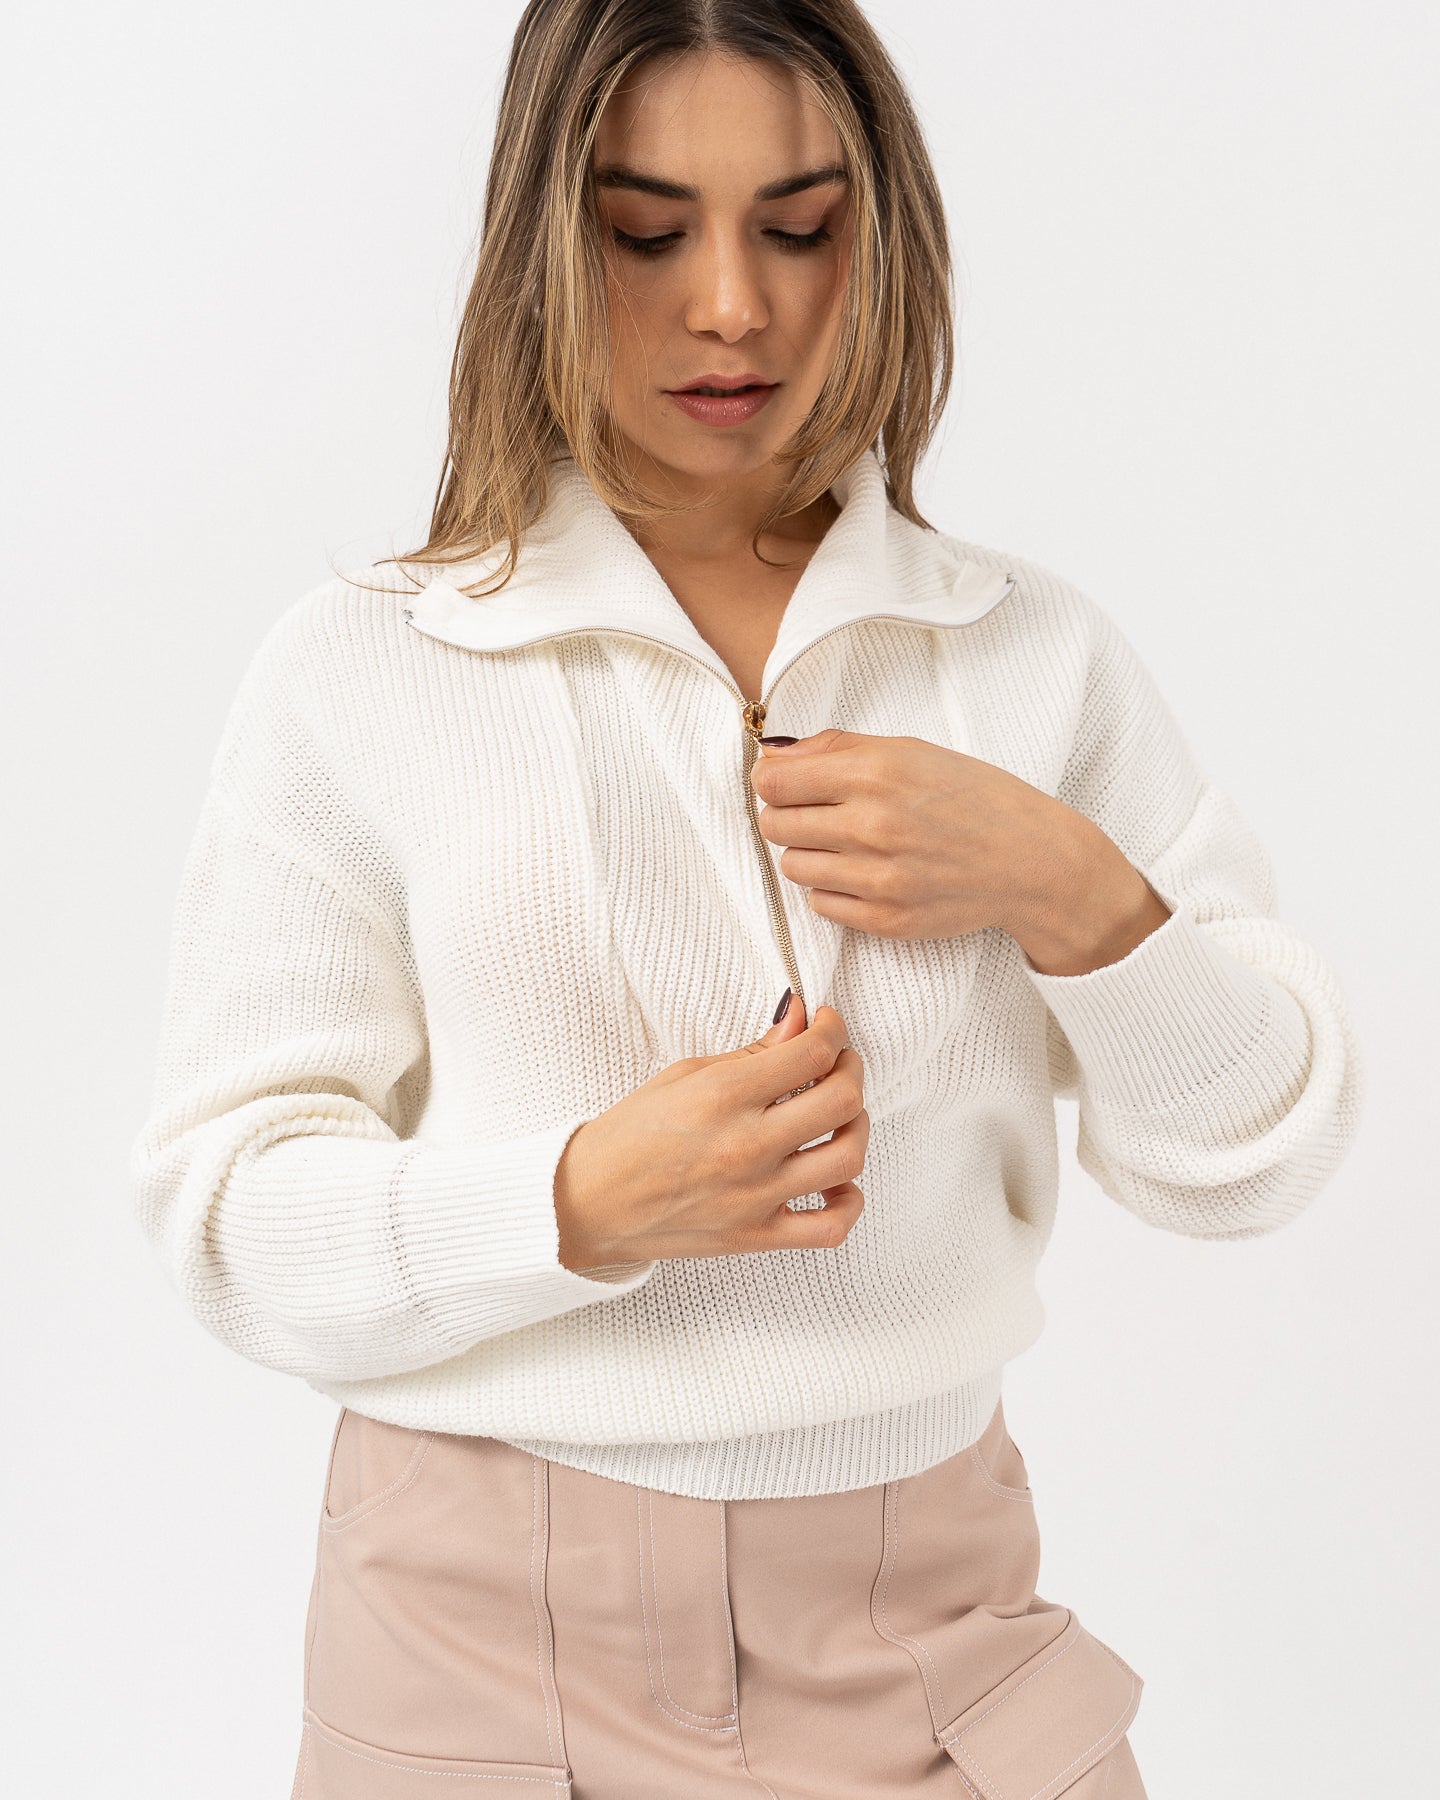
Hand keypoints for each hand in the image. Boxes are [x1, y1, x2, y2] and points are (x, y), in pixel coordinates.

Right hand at [553, 995, 868, 1271]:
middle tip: (836, 1062)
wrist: (589, 1202)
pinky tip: (833, 1180)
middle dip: (851, 1069)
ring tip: (838, 1115)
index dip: (832, 1030)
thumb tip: (802, 1020)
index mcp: (723, 1096)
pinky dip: (847, 1201)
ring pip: (848, 1157)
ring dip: (856, 1126)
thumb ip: (754, 1052)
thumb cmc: (631, 1134)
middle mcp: (746, 1146)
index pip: (813, 1053)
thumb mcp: (685, 1075)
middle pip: (843, 1099)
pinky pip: (831, 1227)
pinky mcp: (756, 1236)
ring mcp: (755, 1196)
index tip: (825, 1026)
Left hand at [750, 729, 1170, 973]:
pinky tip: (866, 873)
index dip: (771, 780)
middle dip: (787, 816)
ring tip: (846, 844)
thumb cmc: (974, 798)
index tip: (783, 783)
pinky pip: (821, 904)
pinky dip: (834, 889)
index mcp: (877, 772)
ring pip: (793, 866)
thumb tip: (774, 755)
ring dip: (809, 853)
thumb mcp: (912, 751)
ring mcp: (877, 879)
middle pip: (775, 824)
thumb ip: (839, 748)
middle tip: (818, 812)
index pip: (774, 782)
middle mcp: (872, 826)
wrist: (1031, 861)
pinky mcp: (885, 920)